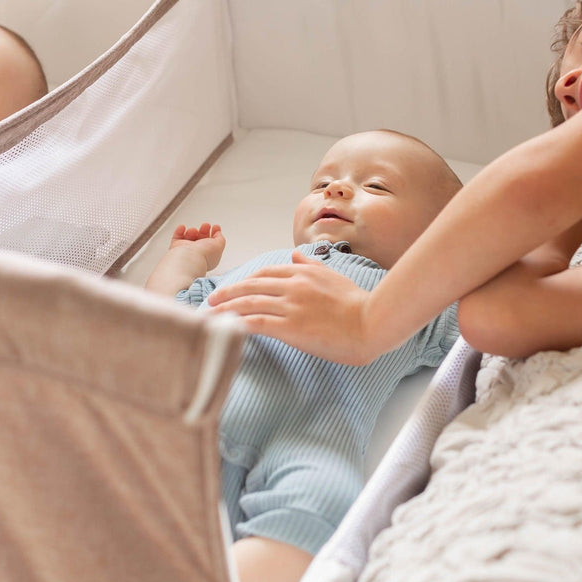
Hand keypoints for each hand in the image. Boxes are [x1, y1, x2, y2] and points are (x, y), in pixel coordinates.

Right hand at [169, 222, 225, 271]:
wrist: (189, 258)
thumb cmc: (204, 255)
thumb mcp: (219, 245)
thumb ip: (220, 238)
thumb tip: (218, 233)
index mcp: (209, 256)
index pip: (212, 243)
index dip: (215, 234)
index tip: (216, 227)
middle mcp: (197, 254)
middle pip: (201, 239)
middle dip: (204, 230)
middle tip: (206, 225)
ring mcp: (186, 251)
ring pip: (190, 237)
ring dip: (192, 231)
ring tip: (193, 230)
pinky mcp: (176, 248)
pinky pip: (177, 237)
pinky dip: (179, 231)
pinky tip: (182, 227)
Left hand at [207, 250, 378, 364]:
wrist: (372, 323)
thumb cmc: (357, 303)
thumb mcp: (334, 276)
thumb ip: (312, 264)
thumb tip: (295, 253)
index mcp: (302, 272)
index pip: (265, 272)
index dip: (245, 280)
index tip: (233, 288)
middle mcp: (293, 285)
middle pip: (251, 285)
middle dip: (227, 292)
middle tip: (211, 300)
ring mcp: (291, 305)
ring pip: (248, 303)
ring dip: (226, 308)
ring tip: (210, 316)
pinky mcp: (290, 327)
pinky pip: (256, 323)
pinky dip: (238, 324)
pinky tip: (226, 328)